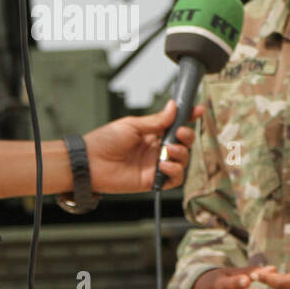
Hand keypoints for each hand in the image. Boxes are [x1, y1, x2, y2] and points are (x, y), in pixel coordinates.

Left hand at [83, 100, 202, 192]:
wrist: (90, 162)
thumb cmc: (105, 141)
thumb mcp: (132, 125)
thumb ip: (156, 121)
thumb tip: (173, 107)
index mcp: (151, 133)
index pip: (175, 124)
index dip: (188, 118)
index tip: (198, 110)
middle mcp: (156, 148)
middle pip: (183, 143)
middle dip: (187, 136)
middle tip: (179, 133)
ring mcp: (155, 165)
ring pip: (182, 160)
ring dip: (181, 154)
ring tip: (168, 151)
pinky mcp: (153, 180)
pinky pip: (174, 179)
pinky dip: (174, 171)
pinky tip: (164, 165)